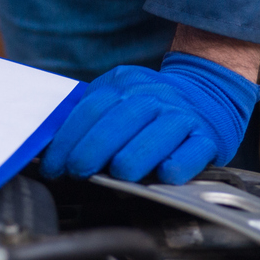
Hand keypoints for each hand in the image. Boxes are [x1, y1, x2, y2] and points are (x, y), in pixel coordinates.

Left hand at [43, 52, 259, 183]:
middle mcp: (154, 97)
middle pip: (118, 122)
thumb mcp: (118, 99)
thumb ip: (90, 119)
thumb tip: (52, 151)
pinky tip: (162, 175)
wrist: (207, 95)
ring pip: (155, 136)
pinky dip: (176, 166)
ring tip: (117, 174)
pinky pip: (191, 154)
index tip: (53, 167)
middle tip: (77, 172)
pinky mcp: (207, 139)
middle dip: (91, 151)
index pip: (90, 110)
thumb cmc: (150, 108)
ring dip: (132, 159)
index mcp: (125, 85)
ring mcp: (182, 117)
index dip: (66, 141)